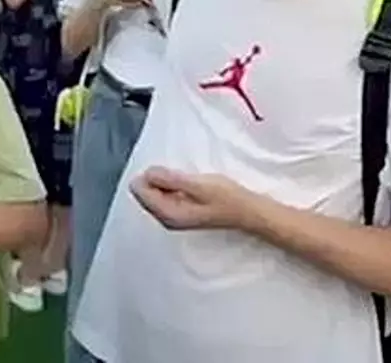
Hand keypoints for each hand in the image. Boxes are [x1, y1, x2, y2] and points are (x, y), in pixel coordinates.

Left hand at [130, 167, 259, 230]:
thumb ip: (171, 180)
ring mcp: (172, 216)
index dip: (150, 175)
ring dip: (164, 181)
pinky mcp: (180, 211)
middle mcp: (166, 218)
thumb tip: (147, 173)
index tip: (170, 172)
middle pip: (144, 192)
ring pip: (154, 192)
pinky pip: (164, 194)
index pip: (140, 191)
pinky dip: (171, 185)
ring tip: (186, 179)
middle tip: (181, 176)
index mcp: (167, 215)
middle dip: (157, 178)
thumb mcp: (199, 185)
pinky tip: (187, 183)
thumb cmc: (227, 198)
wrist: (249, 211)